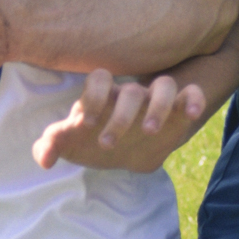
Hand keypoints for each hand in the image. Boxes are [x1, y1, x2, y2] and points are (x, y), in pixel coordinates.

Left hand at [33, 70, 206, 171]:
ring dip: (157, 107)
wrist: (125, 151)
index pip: (98, 80)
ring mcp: (155, 101)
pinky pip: (191, 93)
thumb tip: (44, 159)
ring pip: (164, 86)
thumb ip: (53, 145)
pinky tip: (193, 113)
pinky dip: (194, 98)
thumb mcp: (73, 145)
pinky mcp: (178, 112)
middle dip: (119, 117)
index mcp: (104, 97)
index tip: (84, 124)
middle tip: (106, 144)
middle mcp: (130, 95)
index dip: (92, 98)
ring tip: (149, 131)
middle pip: (129, 92)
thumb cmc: (93, 139)